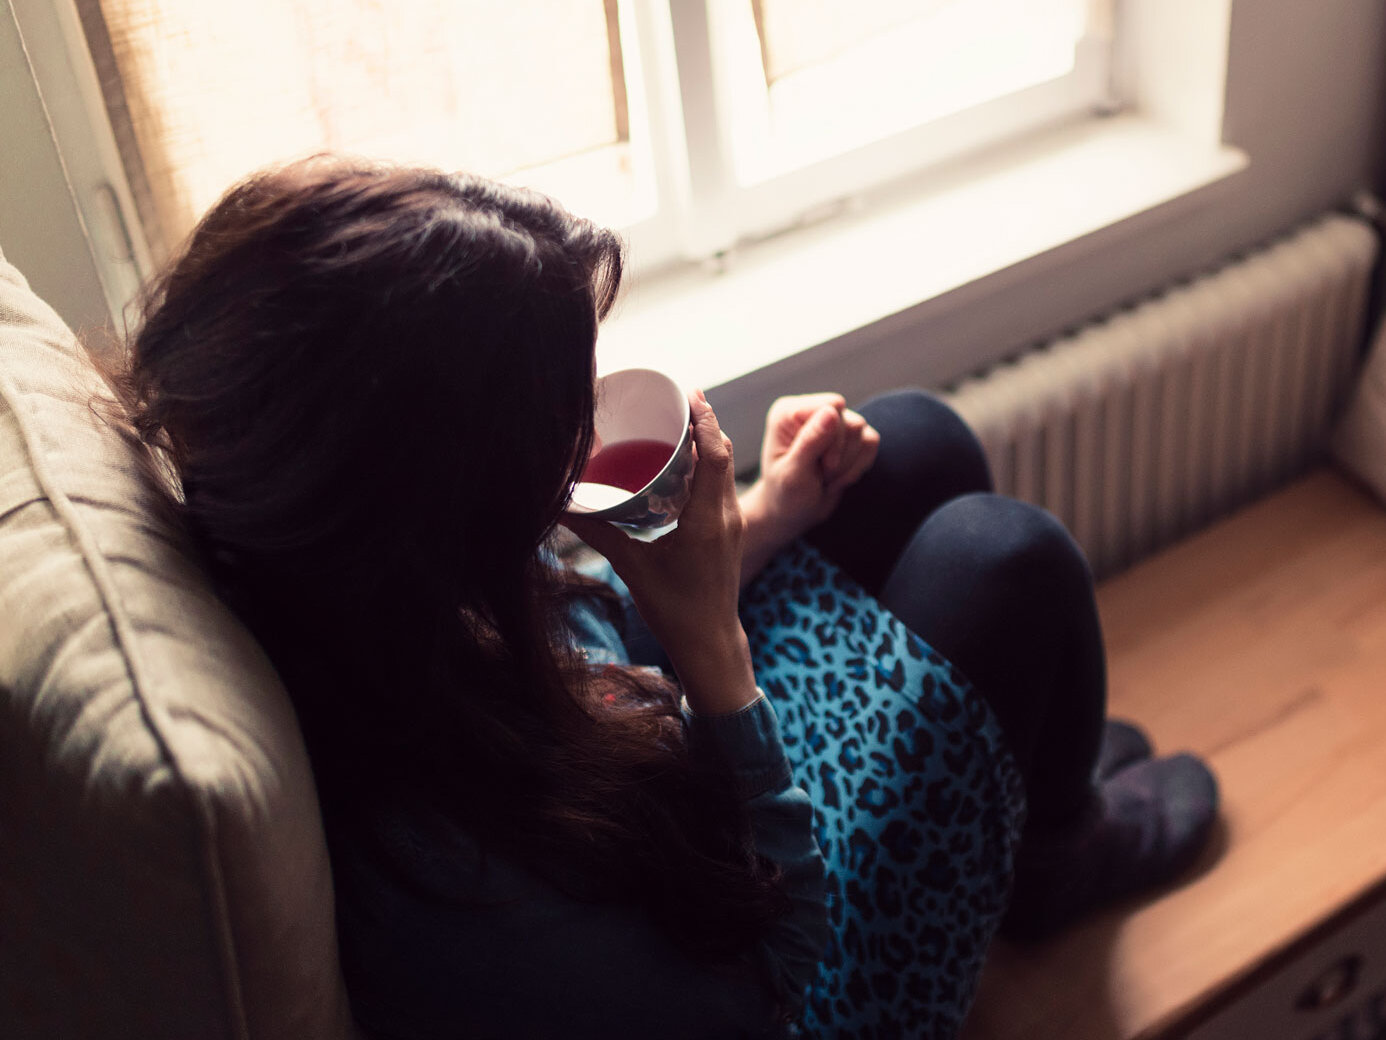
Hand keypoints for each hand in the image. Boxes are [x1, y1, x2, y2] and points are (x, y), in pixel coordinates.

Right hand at [561, 390, 757, 714]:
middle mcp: (727, 515)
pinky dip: (707, 466)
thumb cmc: (675, 611)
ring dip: (707, 443)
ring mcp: (732, 523)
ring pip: (724, 470)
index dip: (705, 420)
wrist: (710, 643)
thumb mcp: (633, 568)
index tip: (689, 392)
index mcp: (708, 519)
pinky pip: (721, 486)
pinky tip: (684, 463)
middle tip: (676, 400)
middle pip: (722, 454)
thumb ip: (600, 534)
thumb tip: (565, 506)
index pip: (716, 455)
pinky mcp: (728, 532)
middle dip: (703, 423)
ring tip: (679, 423)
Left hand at [738, 393, 878, 583]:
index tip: (822, 465)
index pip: (832, 407)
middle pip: (851, 421)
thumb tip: (831, 411)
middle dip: (841, 456)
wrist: (794, 513)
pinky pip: (871, 442)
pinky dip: (859, 466)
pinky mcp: (849, 436)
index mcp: (789, 413)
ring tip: (826, 477)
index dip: (835, 438)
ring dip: (848, 464)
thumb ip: (810, 441)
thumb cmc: (786, 495)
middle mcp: (811, 411)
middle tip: (821, 475)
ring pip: (863, 432)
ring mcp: (832, 421)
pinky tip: (838, 477)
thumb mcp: (793, 474)